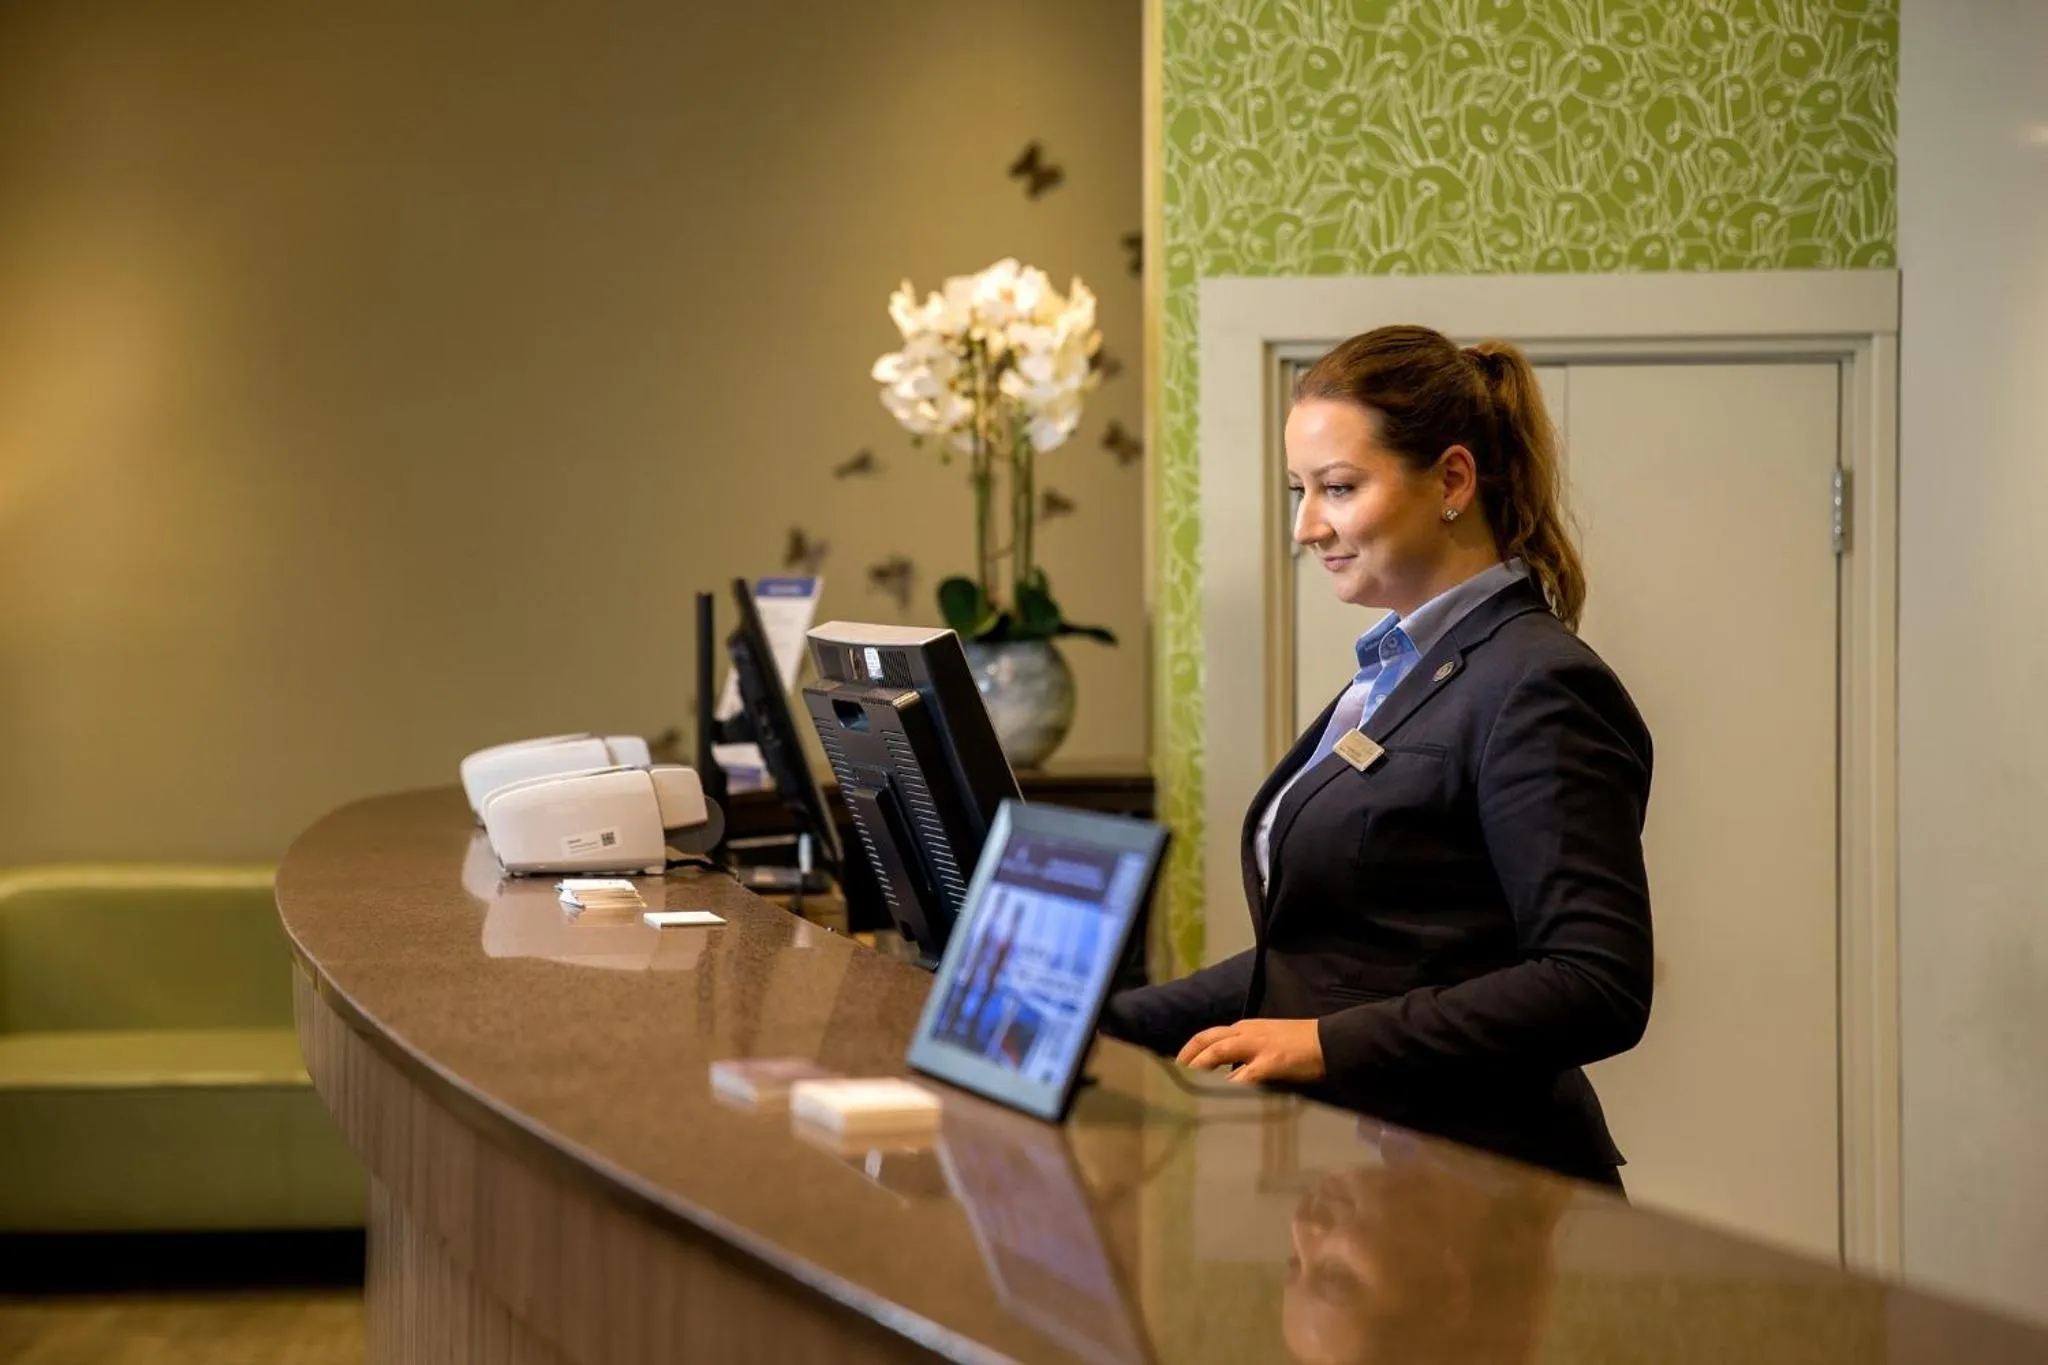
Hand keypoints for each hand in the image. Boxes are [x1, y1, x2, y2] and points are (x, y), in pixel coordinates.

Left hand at [1177, 1018, 1325, 1085]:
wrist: (1330, 1041)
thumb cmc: (1300, 1045)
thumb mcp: (1267, 1042)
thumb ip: (1247, 1054)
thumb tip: (1228, 1075)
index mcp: (1245, 1028)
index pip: (1209, 1036)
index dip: (1190, 1051)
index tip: (1178, 1067)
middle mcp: (1246, 1033)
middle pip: (1207, 1040)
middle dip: (1187, 1057)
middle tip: (1173, 1076)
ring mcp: (1258, 1046)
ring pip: (1218, 1051)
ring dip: (1199, 1067)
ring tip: (1187, 1084)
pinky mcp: (1271, 1061)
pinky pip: (1245, 1075)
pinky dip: (1230, 1085)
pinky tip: (1221, 1097)